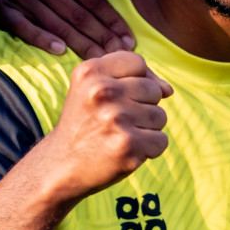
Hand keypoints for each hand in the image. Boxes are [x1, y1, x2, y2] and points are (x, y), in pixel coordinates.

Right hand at [0, 0, 137, 57]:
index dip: (111, 19)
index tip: (129, 38)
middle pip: (75, 13)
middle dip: (101, 36)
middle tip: (119, 54)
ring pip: (56, 24)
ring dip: (80, 44)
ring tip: (100, 58)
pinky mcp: (4, 10)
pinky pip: (24, 29)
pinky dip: (42, 40)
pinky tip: (61, 51)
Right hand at [33, 50, 173, 201]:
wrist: (61, 166)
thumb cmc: (84, 124)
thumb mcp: (92, 88)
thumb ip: (132, 78)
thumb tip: (168, 89)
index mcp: (90, 72)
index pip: (138, 63)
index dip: (136, 81)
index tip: (118, 97)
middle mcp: (102, 91)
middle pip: (154, 90)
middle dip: (142, 107)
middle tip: (115, 122)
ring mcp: (116, 118)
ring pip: (160, 116)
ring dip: (146, 129)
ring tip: (119, 136)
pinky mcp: (128, 145)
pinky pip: (161, 140)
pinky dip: (149, 150)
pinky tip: (125, 151)